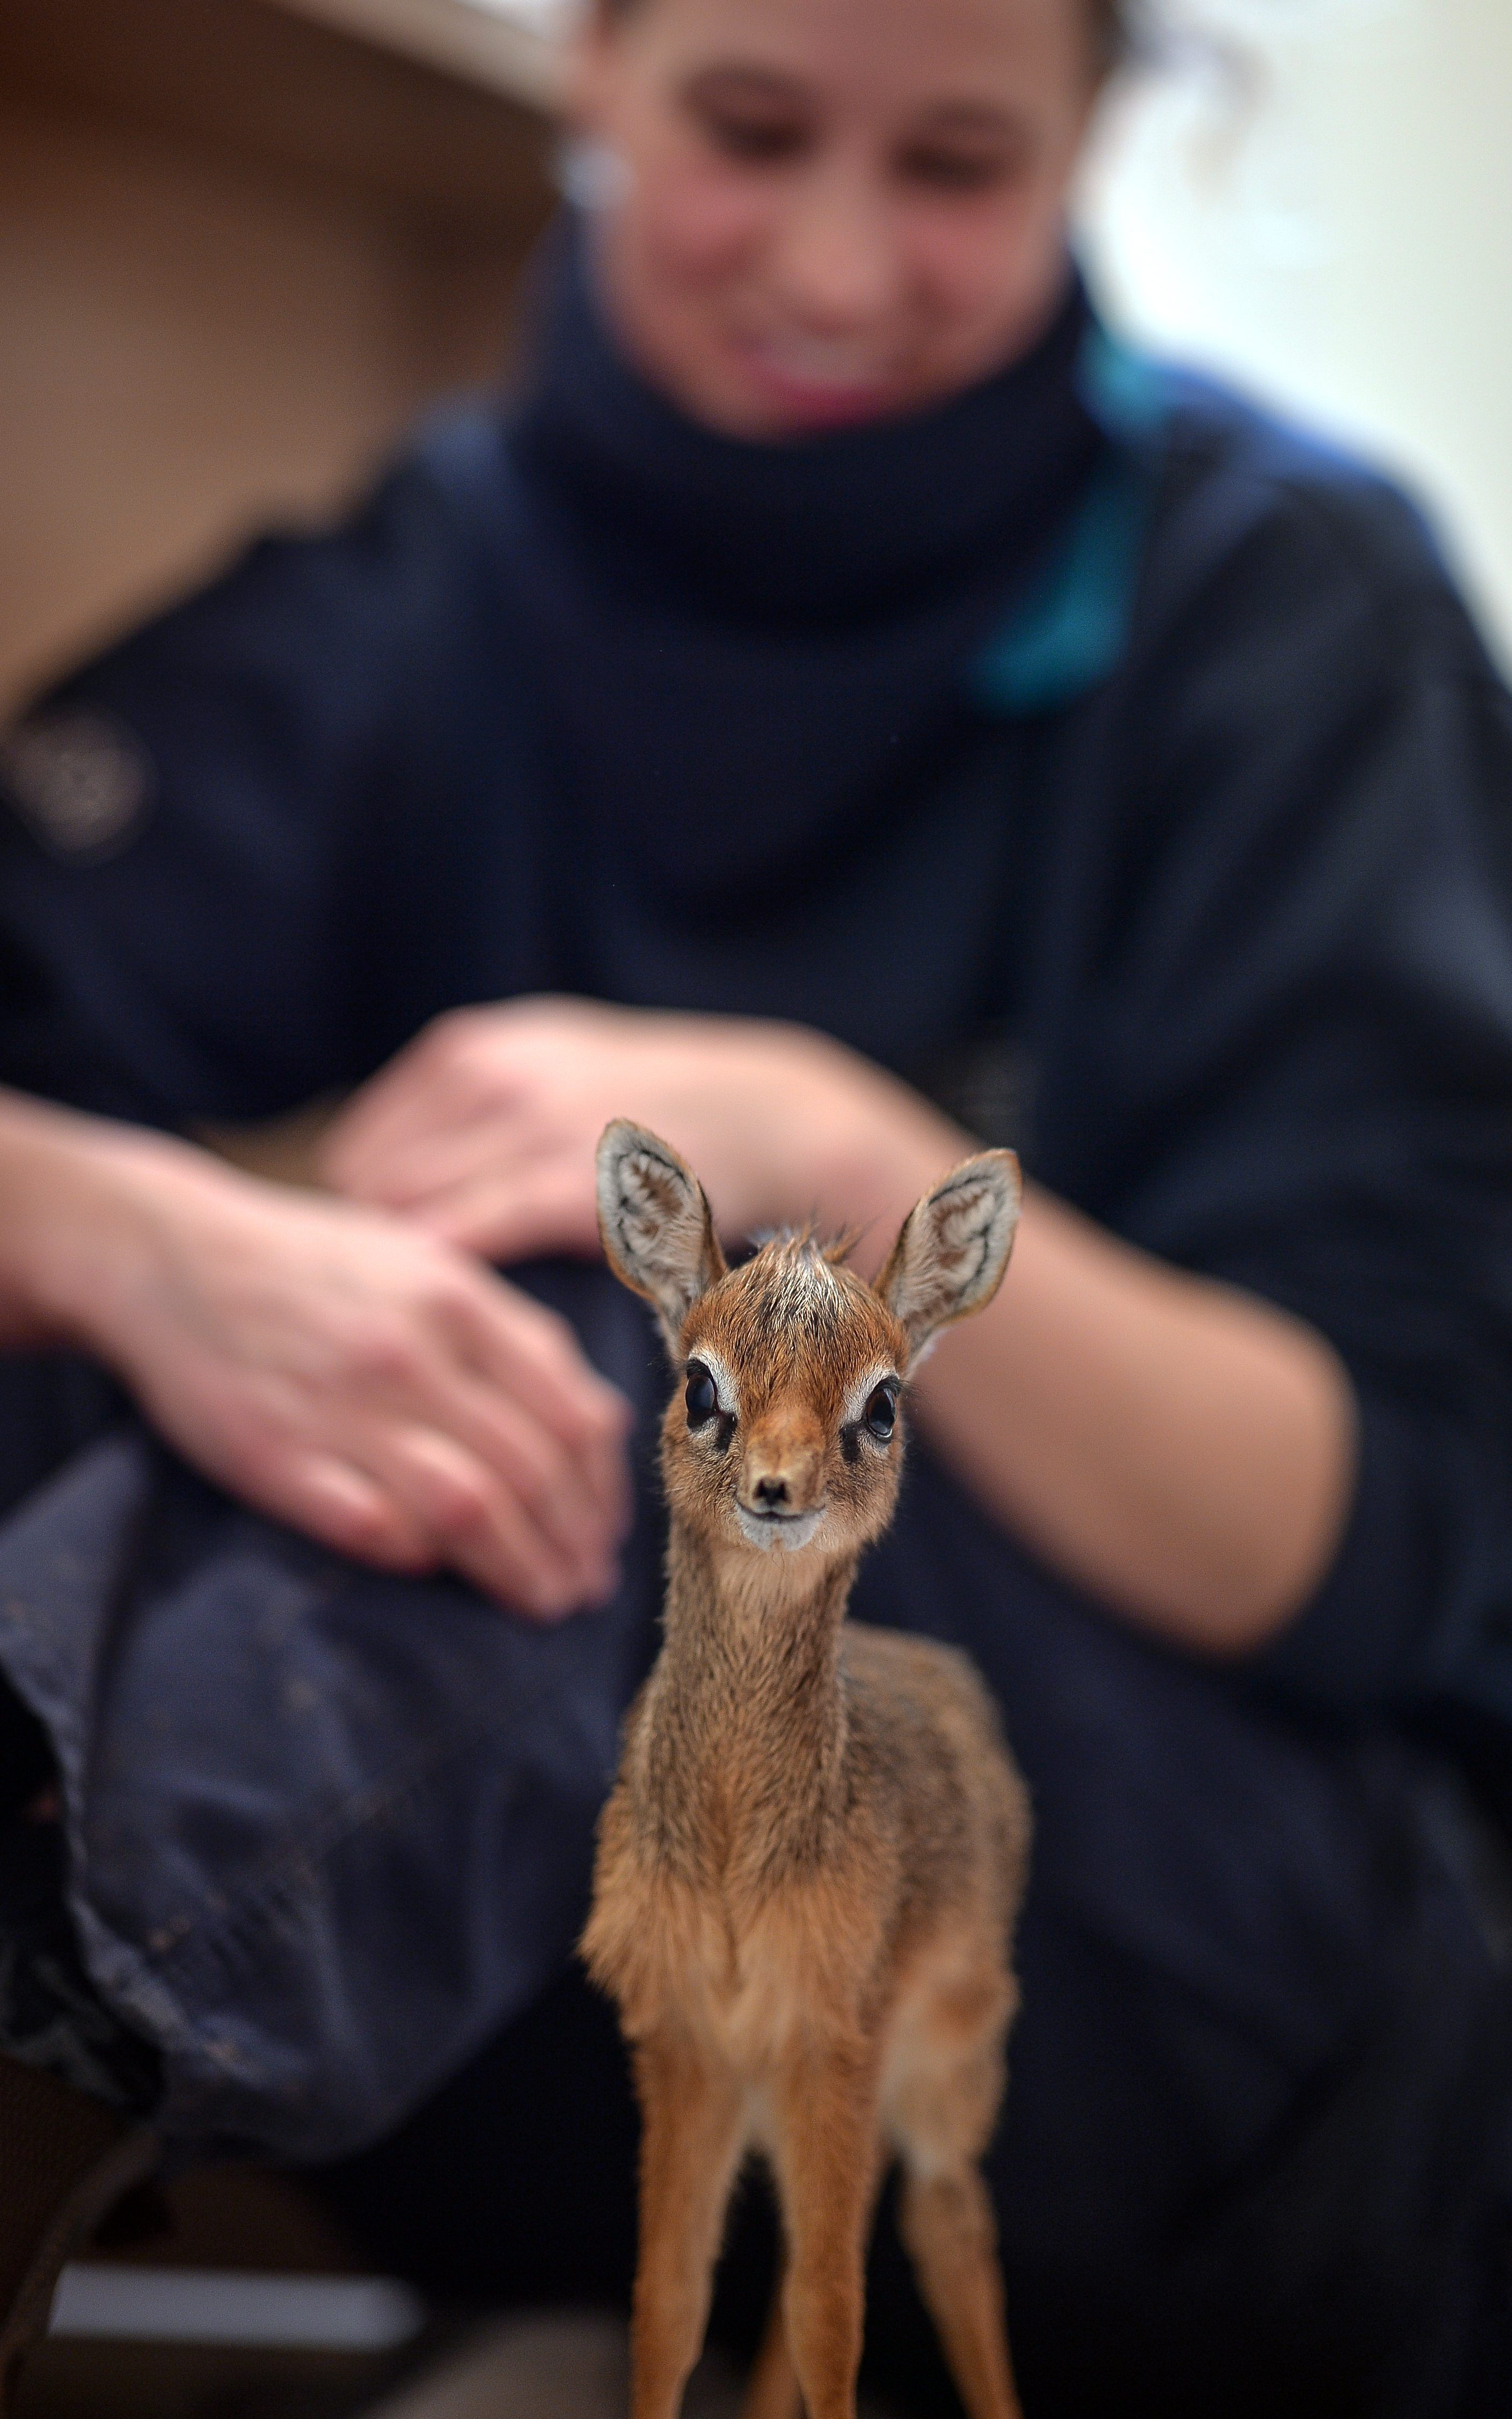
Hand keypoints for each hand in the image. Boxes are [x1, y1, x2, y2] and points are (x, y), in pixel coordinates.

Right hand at [30, 1124, 630, 1617]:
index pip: (570, 1414)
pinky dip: (419, 1556)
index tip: (608, 1532)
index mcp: (460, 1302)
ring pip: (470, 1507)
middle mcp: (413, 1354)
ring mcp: (344, 1407)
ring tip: (545, 1601)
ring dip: (521, 1569)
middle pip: (533, 1472)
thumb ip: (508, 1336)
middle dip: (575, 1544)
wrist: (172, 1254)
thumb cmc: (313, 1265)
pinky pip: (374, 1526)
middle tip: (589, 1587)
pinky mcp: (277, 1457)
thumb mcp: (425, 1265)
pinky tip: (443, 1575)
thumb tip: (592, 1424)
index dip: (604, 1489)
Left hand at [322, 996, 962, 1268]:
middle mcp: (487, 1076)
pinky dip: (440, 1280)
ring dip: (396, 1277)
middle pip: (365, 1182)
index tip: (366, 1273)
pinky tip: (449, 1322)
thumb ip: (460, 1108)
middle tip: (380, 1318)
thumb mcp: (543, 1066)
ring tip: (411, 1333)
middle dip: (362, 1250)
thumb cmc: (646, 1110)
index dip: (353, 1216)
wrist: (768, 1112)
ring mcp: (525, 1126)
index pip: (357, 1146)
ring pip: (403, 1212)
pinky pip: (462, 1236)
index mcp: (470, 1051)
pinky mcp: (566, 1184)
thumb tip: (367, 1173)